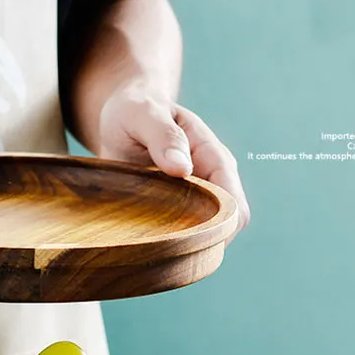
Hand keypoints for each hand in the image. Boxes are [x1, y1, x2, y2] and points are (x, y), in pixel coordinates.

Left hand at [98, 81, 249, 231]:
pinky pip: (181, 239)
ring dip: (180, 244)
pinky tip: (144, 239)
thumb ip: (163, 136)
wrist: (120, 119)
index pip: (235, 206)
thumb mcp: (142, 114)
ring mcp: (195, 200)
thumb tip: (183, 169)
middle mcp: (211, 183)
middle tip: (157, 240)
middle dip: (197, 241)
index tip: (181, 234)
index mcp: (213, 158)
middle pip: (224, 230)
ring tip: (148, 237)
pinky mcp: (176, 212)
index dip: (217, 227)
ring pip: (203, 238)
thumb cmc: (134, 110)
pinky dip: (166, 244)